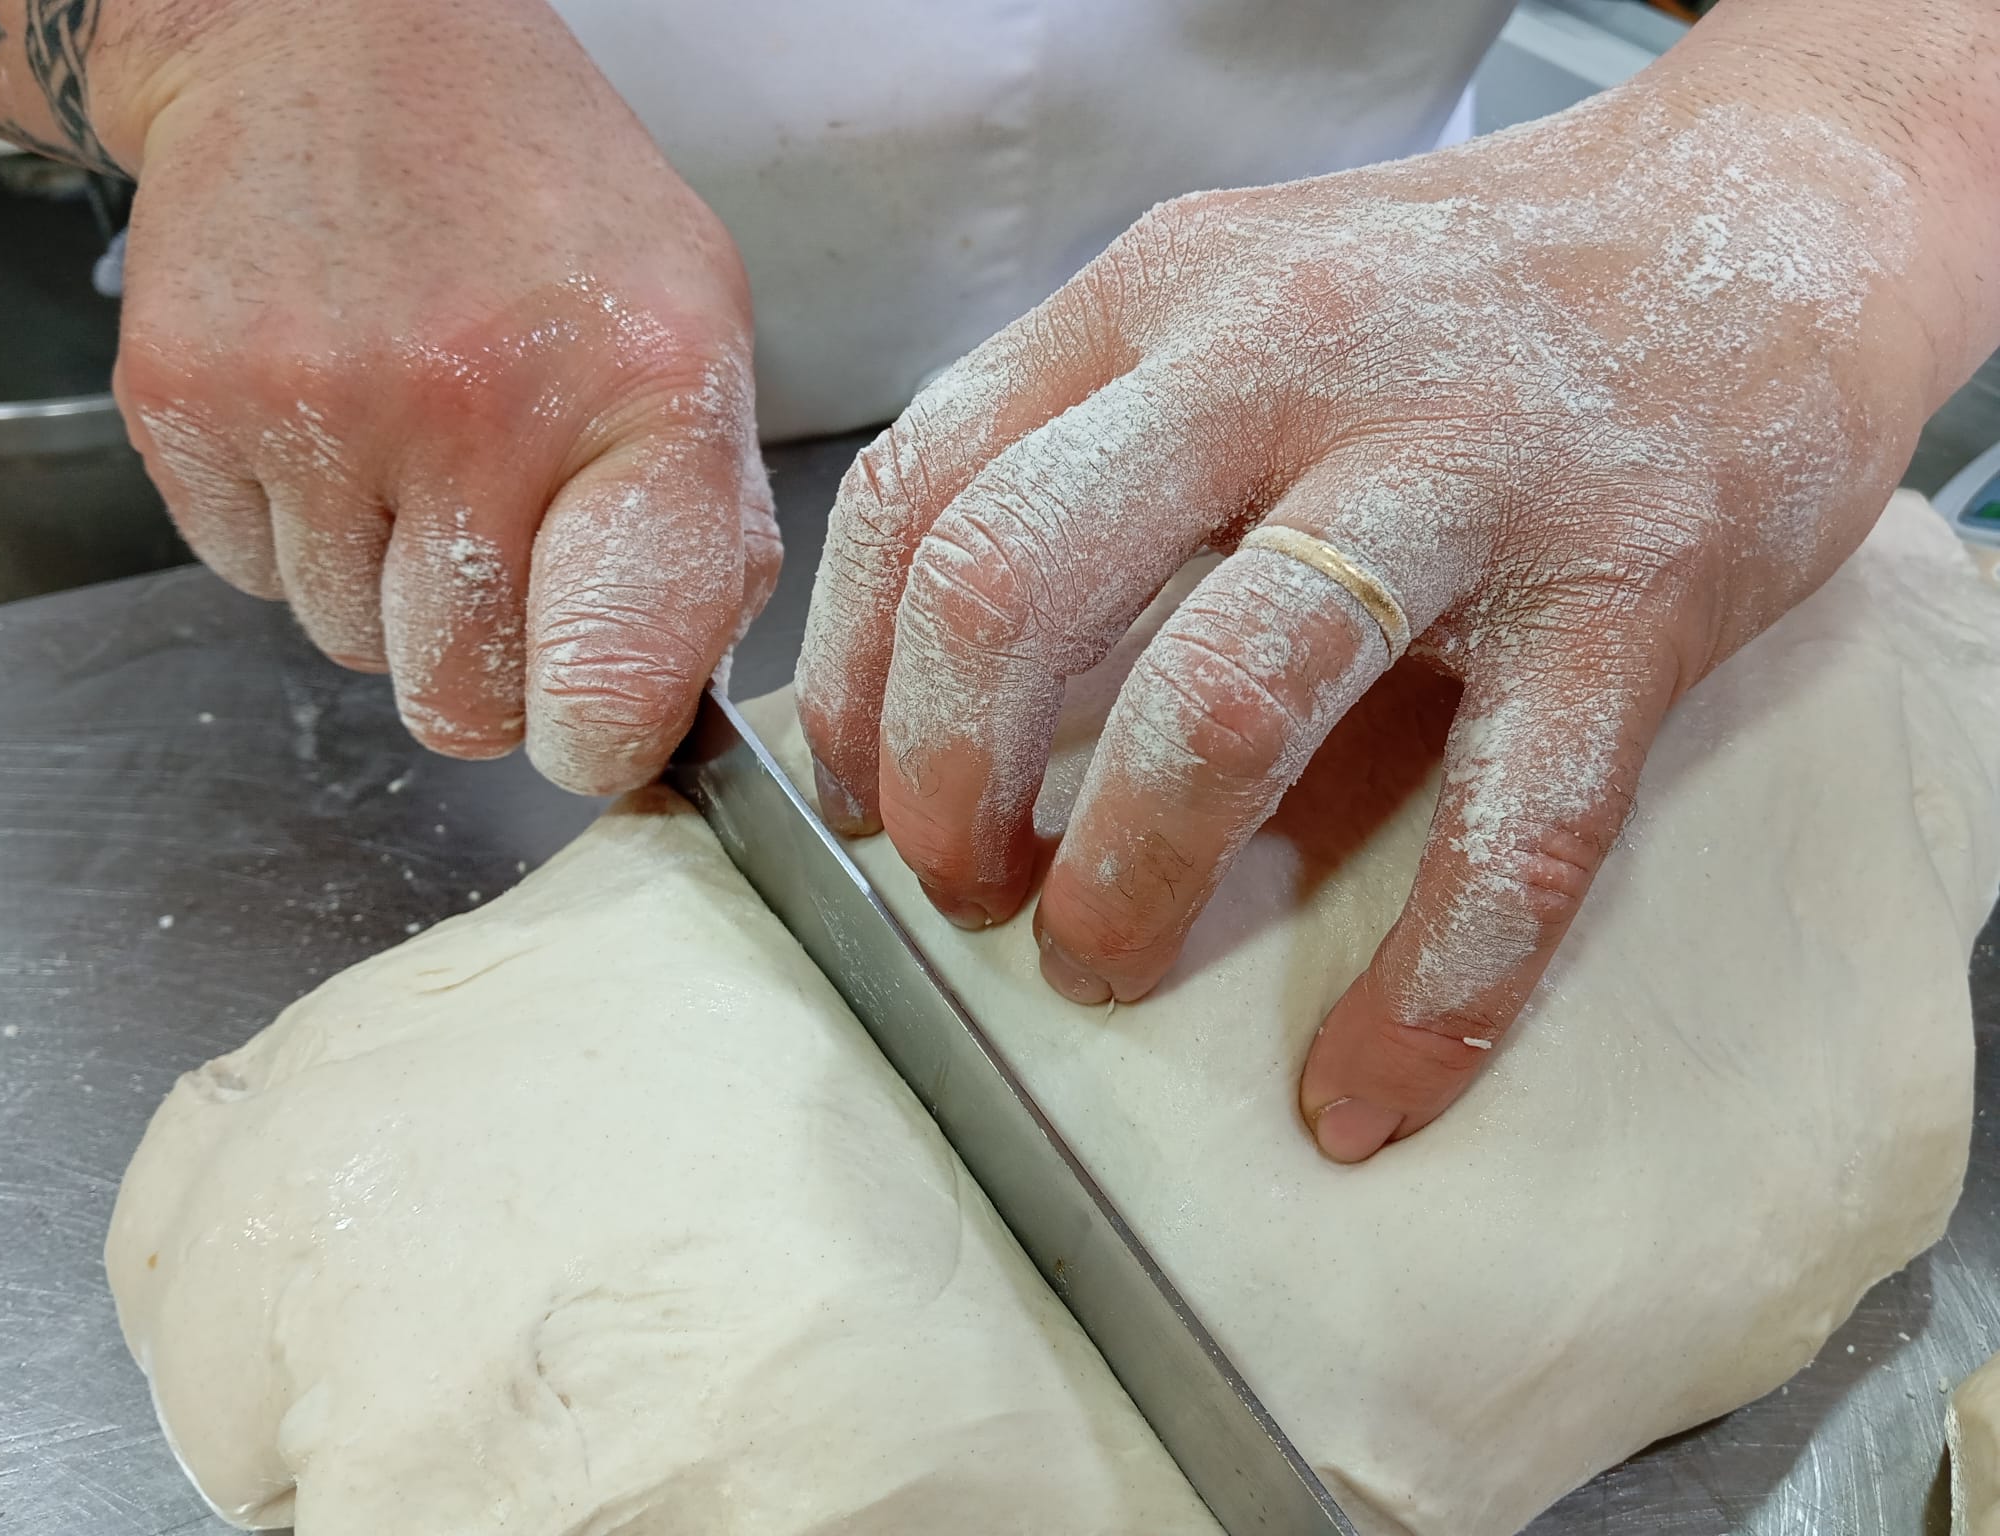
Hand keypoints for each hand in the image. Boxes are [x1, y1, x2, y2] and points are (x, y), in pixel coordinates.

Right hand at [105, 0, 775, 792]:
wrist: (338, 48)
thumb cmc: (543, 207)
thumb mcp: (698, 334)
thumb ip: (708, 538)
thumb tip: (669, 710)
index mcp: (643, 394)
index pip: (609, 684)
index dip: (597, 737)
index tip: (588, 726)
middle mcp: (478, 405)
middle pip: (461, 704)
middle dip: (486, 667)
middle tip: (497, 549)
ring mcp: (318, 403)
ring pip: (353, 649)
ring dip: (387, 589)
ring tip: (414, 445)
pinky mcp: (187, 402)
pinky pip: (252, 582)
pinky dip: (295, 535)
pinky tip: (336, 421)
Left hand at [797, 17, 1997, 1158]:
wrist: (1764, 227)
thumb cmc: (1468, 299)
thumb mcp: (1246, 307)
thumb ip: (1105, 459)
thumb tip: (951, 711)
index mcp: (1158, 299)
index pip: (918, 490)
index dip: (847, 678)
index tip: (854, 799)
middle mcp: (1279, 359)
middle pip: (1010, 589)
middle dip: (945, 783)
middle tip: (964, 891)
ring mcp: (1458, 467)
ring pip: (1221, 702)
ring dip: (1128, 876)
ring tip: (1101, 964)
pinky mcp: (1627, 588)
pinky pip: (1506, 828)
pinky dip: (1427, 994)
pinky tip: (1367, 1095)